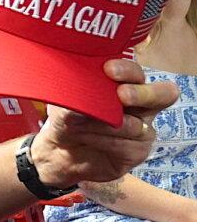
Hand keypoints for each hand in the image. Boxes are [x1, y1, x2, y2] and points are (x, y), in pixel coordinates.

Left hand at [32, 58, 178, 186]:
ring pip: (134, 125)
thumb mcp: (66, 100)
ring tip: (74, 123)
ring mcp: (143, 130)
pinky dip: (100, 140)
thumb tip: (84, 83)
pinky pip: (125, 145)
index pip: (137, 73)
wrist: (57, 152)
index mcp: (127, 85)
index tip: (108, 69)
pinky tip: (83, 137)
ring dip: (102, 124)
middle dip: (142, 94)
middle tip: (121, 95)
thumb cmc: (67, 118)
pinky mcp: (138, 152)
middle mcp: (141, 106)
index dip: (127, 70)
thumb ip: (77, 88)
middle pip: (164, 94)